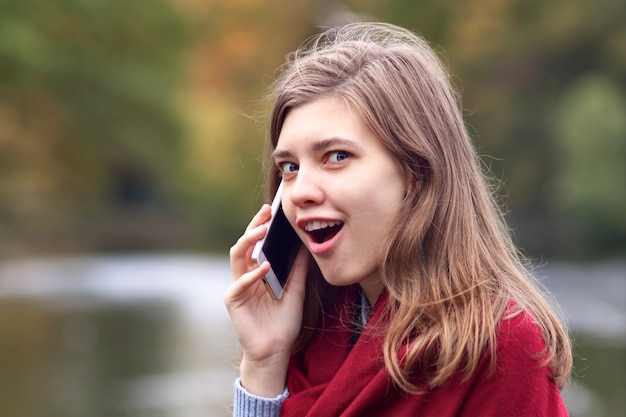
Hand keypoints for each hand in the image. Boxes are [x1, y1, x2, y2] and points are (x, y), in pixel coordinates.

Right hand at [224, 204, 308, 396]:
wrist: (276, 351)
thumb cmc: (283, 322)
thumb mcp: (296, 290)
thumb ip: (299, 269)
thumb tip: (307, 244)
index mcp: (257, 271)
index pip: (258, 243)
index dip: (263, 225)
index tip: (274, 209)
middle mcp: (245, 275)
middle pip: (245, 243)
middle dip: (254, 226)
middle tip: (266, 212)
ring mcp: (237, 286)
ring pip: (237, 256)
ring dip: (249, 242)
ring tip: (263, 231)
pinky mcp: (233, 301)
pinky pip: (239, 283)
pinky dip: (251, 274)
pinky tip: (264, 268)